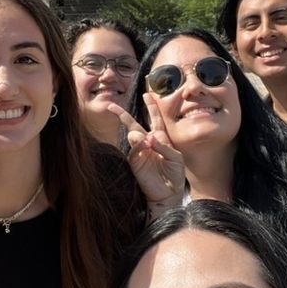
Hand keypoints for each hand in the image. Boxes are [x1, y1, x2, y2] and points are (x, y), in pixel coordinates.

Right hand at [108, 96, 183, 211]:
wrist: (170, 192)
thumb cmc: (175, 173)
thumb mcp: (175, 157)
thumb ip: (163, 146)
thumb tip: (147, 137)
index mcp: (160, 138)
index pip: (155, 118)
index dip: (151, 107)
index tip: (147, 95)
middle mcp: (148, 142)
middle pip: (134, 124)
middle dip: (122, 114)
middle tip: (111, 106)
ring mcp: (140, 151)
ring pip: (132, 135)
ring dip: (136, 133)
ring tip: (143, 138)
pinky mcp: (135, 161)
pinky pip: (134, 149)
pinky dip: (138, 145)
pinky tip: (145, 146)